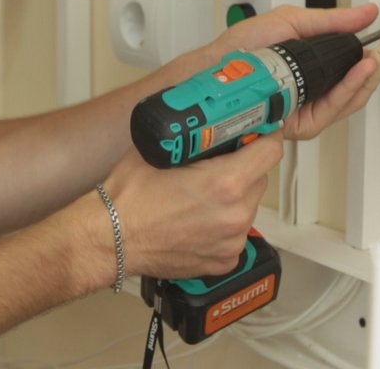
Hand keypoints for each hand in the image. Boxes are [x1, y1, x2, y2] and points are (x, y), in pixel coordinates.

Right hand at [94, 131, 282, 279]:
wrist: (109, 240)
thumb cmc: (128, 199)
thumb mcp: (162, 148)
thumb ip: (196, 135)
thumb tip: (210, 118)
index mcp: (225, 183)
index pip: (270, 151)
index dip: (265, 136)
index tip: (260, 132)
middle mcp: (235, 214)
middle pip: (260, 178)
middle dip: (245, 167)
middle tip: (220, 162)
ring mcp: (231, 240)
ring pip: (249, 206)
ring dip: (235, 196)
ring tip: (202, 194)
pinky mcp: (224, 260)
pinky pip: (236, 233)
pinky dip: (223, 223)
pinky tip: (198, 218)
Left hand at [207, 4, 379, 139]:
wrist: (218, 70)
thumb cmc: (244, 50)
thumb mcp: (293, 21)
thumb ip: (333, 20)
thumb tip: (365, 12)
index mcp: (317, 64)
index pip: (359, 61)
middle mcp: (317, 88)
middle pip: (363, 81)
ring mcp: (311, 107)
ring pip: (354, 97)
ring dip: (372, 75)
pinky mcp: (302, 122)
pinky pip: (335, 108)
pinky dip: (350, 89)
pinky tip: (360, 71)